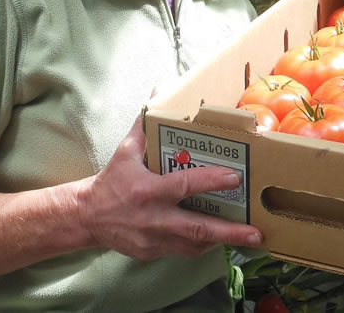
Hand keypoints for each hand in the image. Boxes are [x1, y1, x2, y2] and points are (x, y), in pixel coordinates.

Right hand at [74, 118, 261, 259]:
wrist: (86, 217)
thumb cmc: (111, 181)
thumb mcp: (126, 151)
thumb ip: (146, 123)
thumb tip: (160, 91)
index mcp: (146, 190)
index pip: (183, 185)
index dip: (209, 181)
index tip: (235, 177)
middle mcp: (152, 218)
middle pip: (196, 228)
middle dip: (229, 233)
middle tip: (256, 233)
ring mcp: (154, 240)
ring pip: (194, 245)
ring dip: (223, 241)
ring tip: (250, 238)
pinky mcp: (154, 253)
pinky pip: (184, 251)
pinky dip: (204, 245)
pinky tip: (222, 239)